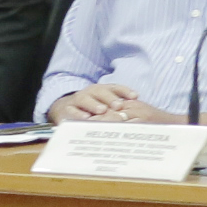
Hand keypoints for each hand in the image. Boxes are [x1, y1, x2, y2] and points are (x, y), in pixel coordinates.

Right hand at [52, 83, 171, 122]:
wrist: (64, 109)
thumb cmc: (91, 110)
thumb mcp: (106, 108)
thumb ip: (120, 110)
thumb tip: (142, 115)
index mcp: (102, 91)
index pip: (115, 88)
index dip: (125, 91)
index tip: (135, 96)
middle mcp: (90, 93)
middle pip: (101, 92)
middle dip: (110, 98)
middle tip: (118, 105)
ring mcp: (78, 100)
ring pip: (85, 99)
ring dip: (94, 105)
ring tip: (102, 111)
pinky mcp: (66, 110)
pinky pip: (71, 111)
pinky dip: (78, 114)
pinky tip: (85, 119)